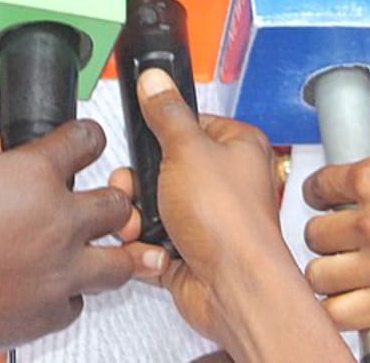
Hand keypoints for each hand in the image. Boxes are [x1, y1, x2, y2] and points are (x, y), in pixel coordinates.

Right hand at [0, 119, 139, 359]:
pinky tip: (52, 290)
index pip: (86, 142)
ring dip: (110, 253)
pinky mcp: (42, 317)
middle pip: (116, 204)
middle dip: (109, 199)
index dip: (87, 139)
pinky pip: (76, 305)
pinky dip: (68, 296)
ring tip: (102, 251)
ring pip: (117, 262)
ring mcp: (55, 273)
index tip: (86, 144)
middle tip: (98, 201)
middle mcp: (55, 223)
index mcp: (33, 175)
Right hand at [125, 67, 297, 350]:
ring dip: (136, 215)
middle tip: (133, 186)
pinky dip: (144, 245)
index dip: (160, 132)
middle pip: (163, 166)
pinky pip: (152, 239)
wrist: (232, 287)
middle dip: (139, 182)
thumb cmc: (229, 221)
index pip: (188, 123)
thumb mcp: (186, 149)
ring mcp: (207, 217)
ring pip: (153, 205)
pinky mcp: (189, 249)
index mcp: (236, 146)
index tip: (142, 139)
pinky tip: (147, 246)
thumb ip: (165, 114)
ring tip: (137, 221)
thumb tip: (156, 81)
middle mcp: (225, 181)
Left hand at [306, 30, 369, 328]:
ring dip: (329, 270)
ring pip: (319, 275)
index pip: (321, 184)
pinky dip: (342, 309)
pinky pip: (344, 314)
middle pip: (315, 232)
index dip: (322, 191)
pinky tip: (354, 298)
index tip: (327, 197)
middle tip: (340, 233)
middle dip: (325, 232)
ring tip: (345, 266)